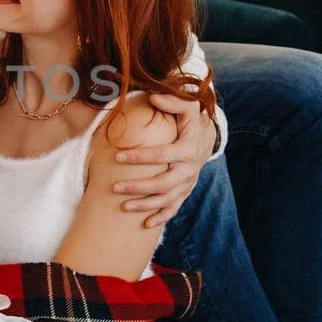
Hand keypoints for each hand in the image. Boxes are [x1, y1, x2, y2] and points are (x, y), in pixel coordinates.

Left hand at [111, 93, 215, 228]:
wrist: (205, 138)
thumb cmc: (190, 120)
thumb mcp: (187, 106)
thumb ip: (172, 101)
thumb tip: (153, 97)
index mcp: (188, 149)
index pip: (162, 155)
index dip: (140, 156)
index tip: (117, 156)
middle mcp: (190, 169)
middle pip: (163, 183)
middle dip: (139, 187)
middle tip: (115, 187)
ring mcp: (188, 183)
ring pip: (167, 199)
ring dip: (145, 205)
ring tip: (123, 207)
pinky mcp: (185, 192)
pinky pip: (174, 208)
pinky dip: (161, 217)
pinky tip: (146, 224)